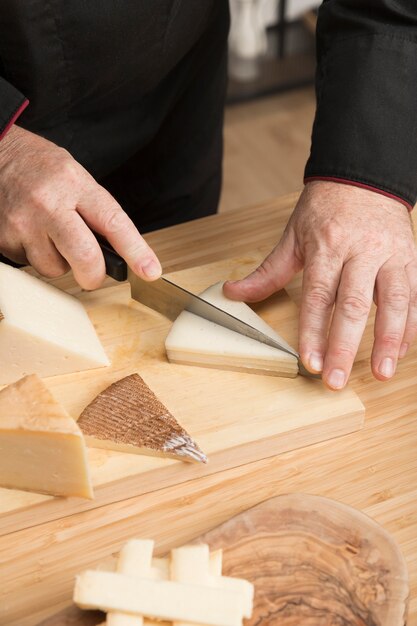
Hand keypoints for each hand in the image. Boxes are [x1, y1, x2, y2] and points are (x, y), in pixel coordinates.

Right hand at [0, 125, 160, 288]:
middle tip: (93, 273)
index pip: (114, 223)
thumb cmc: (39, 167)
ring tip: (50, 236)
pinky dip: (37, 256)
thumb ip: (96, 211)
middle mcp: (49, 204)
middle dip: (94, 275)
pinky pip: (31, 265)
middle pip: (85, 258)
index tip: (150, 271)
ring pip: (55, 269)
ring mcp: (24, 224)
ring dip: (60, 263)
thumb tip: (121, 252)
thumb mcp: (75, 177)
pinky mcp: (5, 239)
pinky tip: (31, 234)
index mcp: (75, 184)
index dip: (136, 251)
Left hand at [224, 181, 416, 388]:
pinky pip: (415, 296)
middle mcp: (362, 251)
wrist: (364, 177)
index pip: (320, 296)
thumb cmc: (325, 208)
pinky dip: (410, 326)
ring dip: (389, 341)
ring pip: (395, 302)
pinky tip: (402, 350)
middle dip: (345, 346)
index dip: (314, 331)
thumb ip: (268, 271)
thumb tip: (232, 293)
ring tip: (382, 373)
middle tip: (336, 380)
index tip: (309, 362)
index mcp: (328, 246)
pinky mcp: (411, 259)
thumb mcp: (293, 236)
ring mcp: (391, 255)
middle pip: (355, 305)